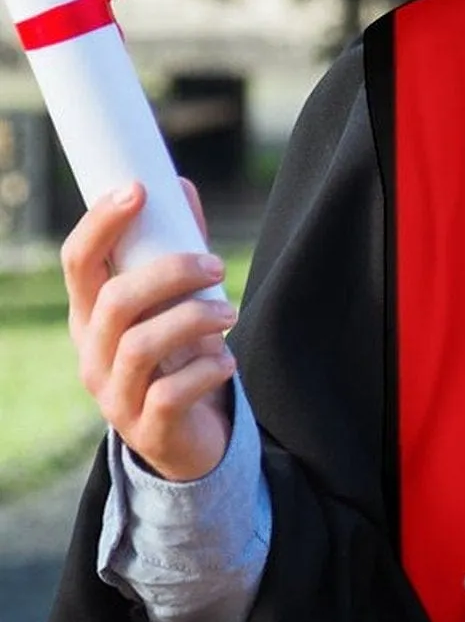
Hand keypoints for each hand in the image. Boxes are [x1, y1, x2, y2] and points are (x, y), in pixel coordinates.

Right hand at [62, 180, 237, 482]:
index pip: (78, 262)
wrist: (184, 435)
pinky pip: (171, 393)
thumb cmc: (176, 353)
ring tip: (231, 313)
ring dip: (196, 318)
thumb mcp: (171, 301)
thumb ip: (175, 248)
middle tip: (216, 266)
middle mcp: (91, 353)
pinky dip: (207, 369)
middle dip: (171, 273)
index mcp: (91, 315)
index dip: (101, 223)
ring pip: (141, 345)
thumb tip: (180, 186)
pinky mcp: (147, 427)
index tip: (139, 189)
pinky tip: (225, 360)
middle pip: (115, 301)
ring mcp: (114, 394)